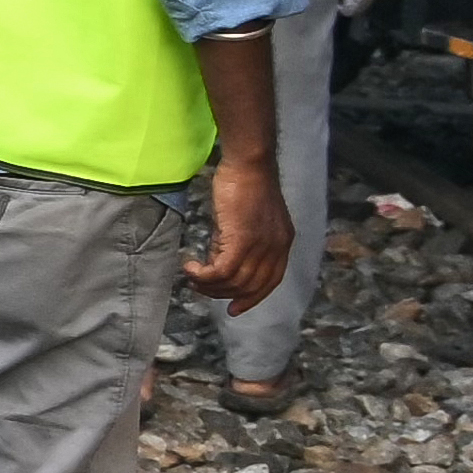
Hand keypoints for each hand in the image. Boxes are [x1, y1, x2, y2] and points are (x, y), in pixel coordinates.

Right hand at [186, 168, 294, 311]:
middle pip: (250, 286)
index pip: (270, 281)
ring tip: (193, 277)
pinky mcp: (242, 241)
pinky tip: (190, 267)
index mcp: (282, 243)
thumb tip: (217, 259)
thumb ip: (238, 241)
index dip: (252, 298)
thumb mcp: (246, 218)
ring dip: (209, 285)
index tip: (234, 308)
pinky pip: (221, 271)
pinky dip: (203, 275)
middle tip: (200, 289)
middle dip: (223, 293)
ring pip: (234, 281)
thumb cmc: (245, 183)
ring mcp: (260, 246)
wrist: (249, 164)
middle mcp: (275, 248)